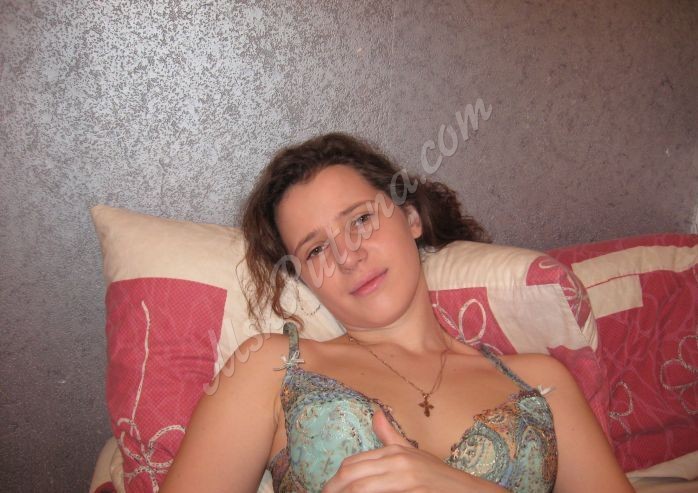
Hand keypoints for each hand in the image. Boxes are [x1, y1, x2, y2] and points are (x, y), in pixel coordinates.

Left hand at [321, 409, 503, 492]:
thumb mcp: (413, 454)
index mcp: (395, 452)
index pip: (352, 464)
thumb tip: (374, 413)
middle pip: (352, 477)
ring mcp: (406, 480)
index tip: (328, 490)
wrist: (469, 492)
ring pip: (362, 489)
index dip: (336, 480)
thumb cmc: (438, 477)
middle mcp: (398, 463)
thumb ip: (390, 436)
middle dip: (334, 489)